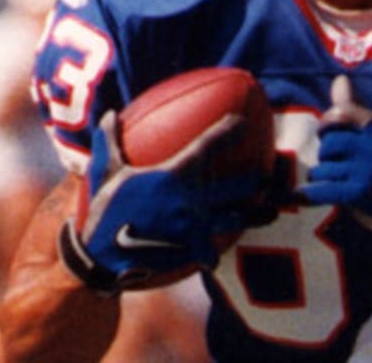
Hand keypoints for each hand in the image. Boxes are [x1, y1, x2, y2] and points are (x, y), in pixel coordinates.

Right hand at [59, 109, 266, 293]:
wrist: (101, 258)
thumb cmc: (104, 210)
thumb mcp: (105, 173)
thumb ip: (111, 142)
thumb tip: (110, 113)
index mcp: (174, 175)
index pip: (209, 145)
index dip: (228, 131)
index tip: (241, 122)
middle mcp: (192, 199)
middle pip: (239, 185)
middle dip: (258, 178)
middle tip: (267, 173)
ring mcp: (196, 226)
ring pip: (237, 217)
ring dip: (255, 214)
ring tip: (270, 211)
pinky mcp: (192, 250)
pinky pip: (216, 249)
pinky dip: (221, 248)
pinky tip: (227, 249)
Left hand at [301, 76, 371, 240]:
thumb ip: (353, 107)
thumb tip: (339, 80)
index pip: (340, 114)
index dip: (327, 123)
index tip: (328, 131)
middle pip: (329, 142)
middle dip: (327, 152)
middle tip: (339, 161)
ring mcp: (367, 171)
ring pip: (322, 168)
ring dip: (324, 175)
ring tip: (339, 179)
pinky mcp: (357, 193)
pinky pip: (320, 189)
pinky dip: (309, 194)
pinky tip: (302, 194)